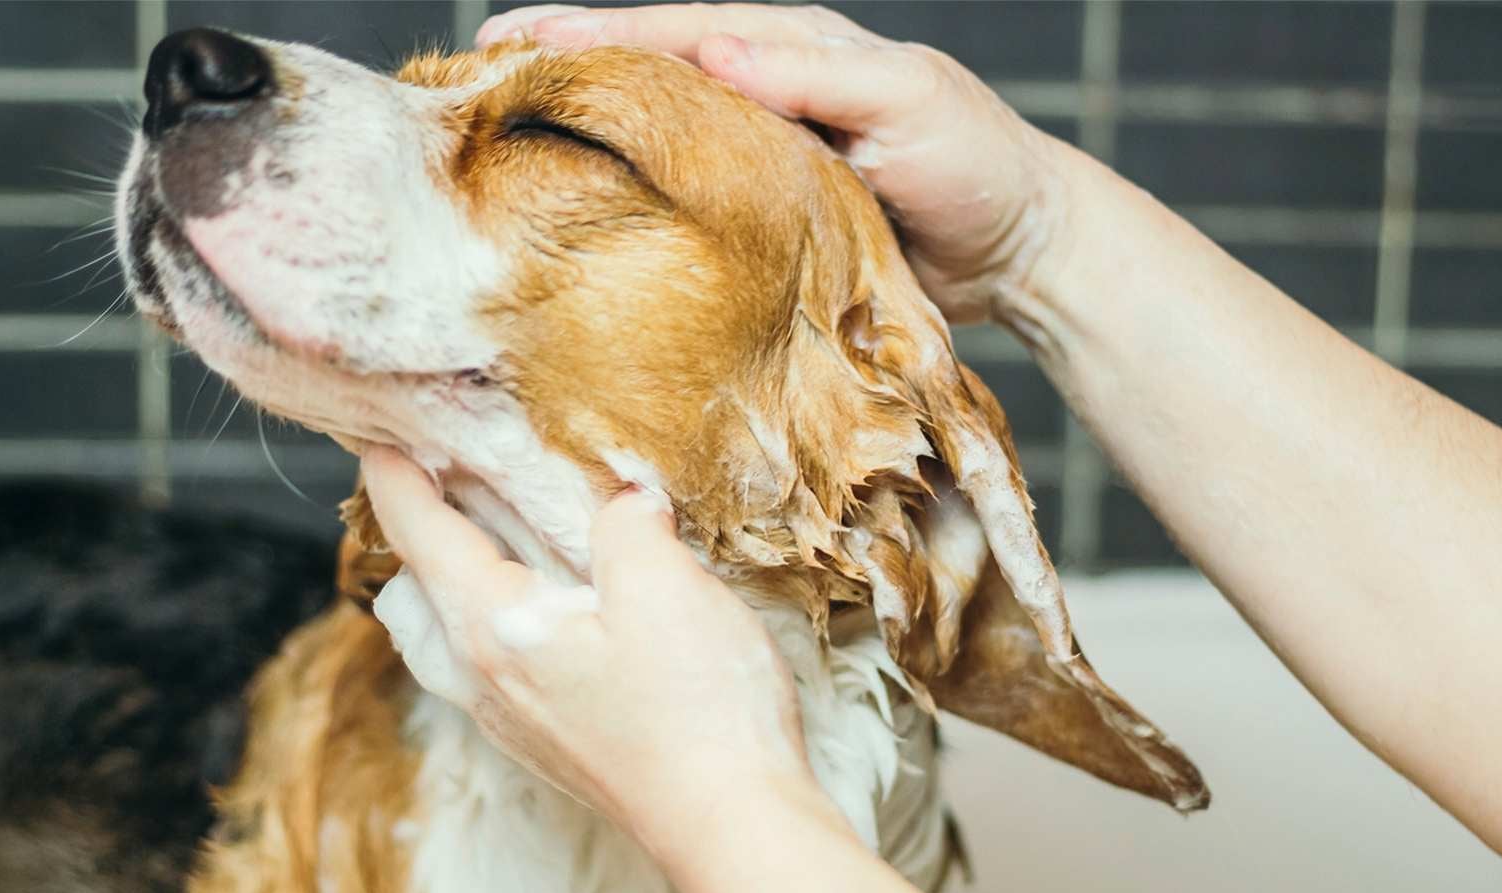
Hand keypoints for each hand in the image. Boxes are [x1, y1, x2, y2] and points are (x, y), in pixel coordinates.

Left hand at [359, 447, 824, 857]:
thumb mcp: (664, 584)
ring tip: (499, 539)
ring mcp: (514, 720)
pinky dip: (496, 621)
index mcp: (490, 627)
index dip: (393, 473)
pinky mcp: (551, 744)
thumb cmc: (694, 711)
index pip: (417, 533)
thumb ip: (626, 524)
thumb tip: (620, 502)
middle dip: (418, 528)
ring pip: (444, 638)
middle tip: (450, 475)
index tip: (379, 430)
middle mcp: (483, 679)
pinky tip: (557, 607)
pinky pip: (489, 670)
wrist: (732, 826)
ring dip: (453, 582)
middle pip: (412, 592)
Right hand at [478, 3, 1067, 324]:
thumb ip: (816, 76)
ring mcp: (763, 157)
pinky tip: (585, 204)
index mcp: (793, 50)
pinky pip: (689, 198)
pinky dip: (635, 192)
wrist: (1023, 253)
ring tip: (506, 124)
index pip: (677, 29)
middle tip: (478, 66)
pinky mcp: (769, 221)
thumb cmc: (977, 163)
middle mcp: (767, 94)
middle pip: (651, 69)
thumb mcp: (908, 102)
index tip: (517, 37)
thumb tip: (713, 49)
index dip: (596, 32)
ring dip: (588, 125)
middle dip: (568, 64)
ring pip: (660, 131)